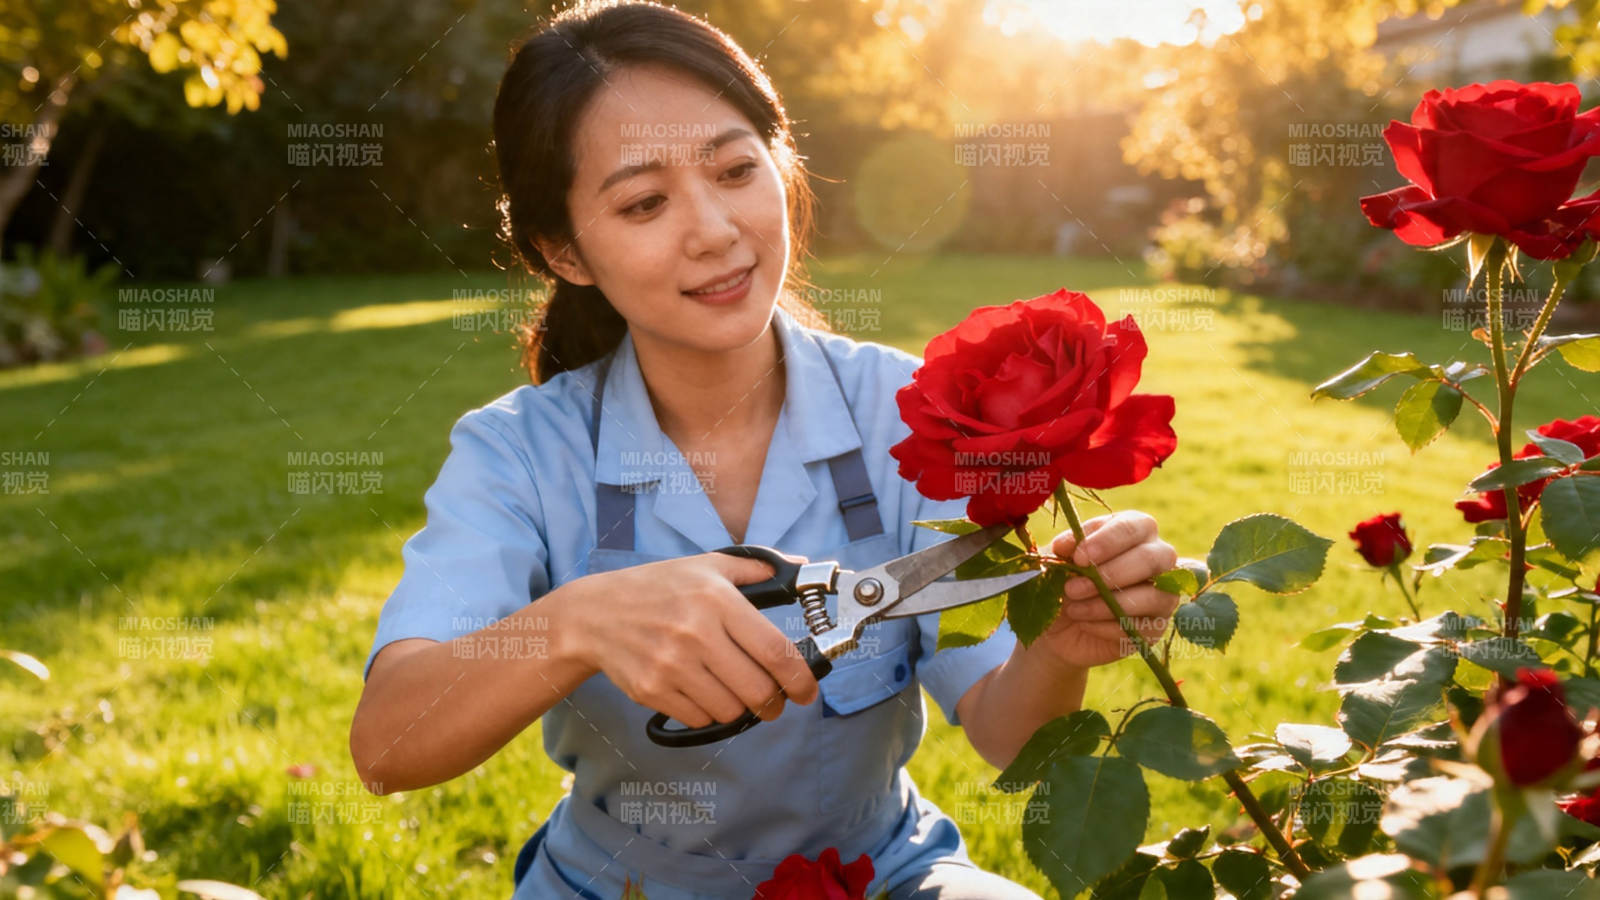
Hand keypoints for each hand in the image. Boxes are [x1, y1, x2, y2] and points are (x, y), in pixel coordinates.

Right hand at [562, 551, 819, 728]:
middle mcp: (696, 633)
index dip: (800, 679)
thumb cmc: (656, 588)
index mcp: (717, 600)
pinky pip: (699, 718)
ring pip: (730, 710)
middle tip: (775, 702)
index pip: (774, 650)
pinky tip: (703, 694)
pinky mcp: (652, 690)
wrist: (594, 614)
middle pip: (757, 689)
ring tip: (735, 694)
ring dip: (741, 709)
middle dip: (774, 703)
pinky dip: (708, 714)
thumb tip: (802, 565)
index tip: (809, 692)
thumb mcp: (705, 565)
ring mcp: (671, 665)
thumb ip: (756, 567)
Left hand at [1033, 511, 1179, 669]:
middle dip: (1110, 574)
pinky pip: (1143, 627)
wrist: (1059, 626)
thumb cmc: (1062, 582)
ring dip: (1107, 604)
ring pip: (1152, 596)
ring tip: (1073, 609)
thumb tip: (1065, 545)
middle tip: (1072, 587)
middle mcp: (1157, 558)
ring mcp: (1162, 593)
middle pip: (1151, 558)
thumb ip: (1063, 550)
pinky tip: (1085, 624)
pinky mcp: (1157, 626)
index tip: (1078, 558)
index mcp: (1134, 530)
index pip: (1133, 526)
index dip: (1107, 541)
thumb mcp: (1056, 562)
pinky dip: (1108, 627)